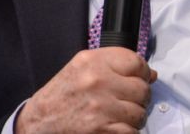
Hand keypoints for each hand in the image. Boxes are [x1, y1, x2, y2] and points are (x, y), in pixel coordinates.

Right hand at [16, 47, 156, 133]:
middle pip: (142, 89)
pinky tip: (114, 127)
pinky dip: (126, 132)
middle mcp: (97, 81)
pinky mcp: (101, 130)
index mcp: (93, 62)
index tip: (139, 79)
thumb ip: (115, 66)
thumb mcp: (82, 69)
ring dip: (134, 117)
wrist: (37, 124)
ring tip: (119, 116)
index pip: (136, 62)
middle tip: (126, 102)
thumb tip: (152, 74)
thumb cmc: (61, 96)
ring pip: (140, 112)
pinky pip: (131, 131)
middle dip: (139, 98)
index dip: (143, 73)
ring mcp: (100, 107)